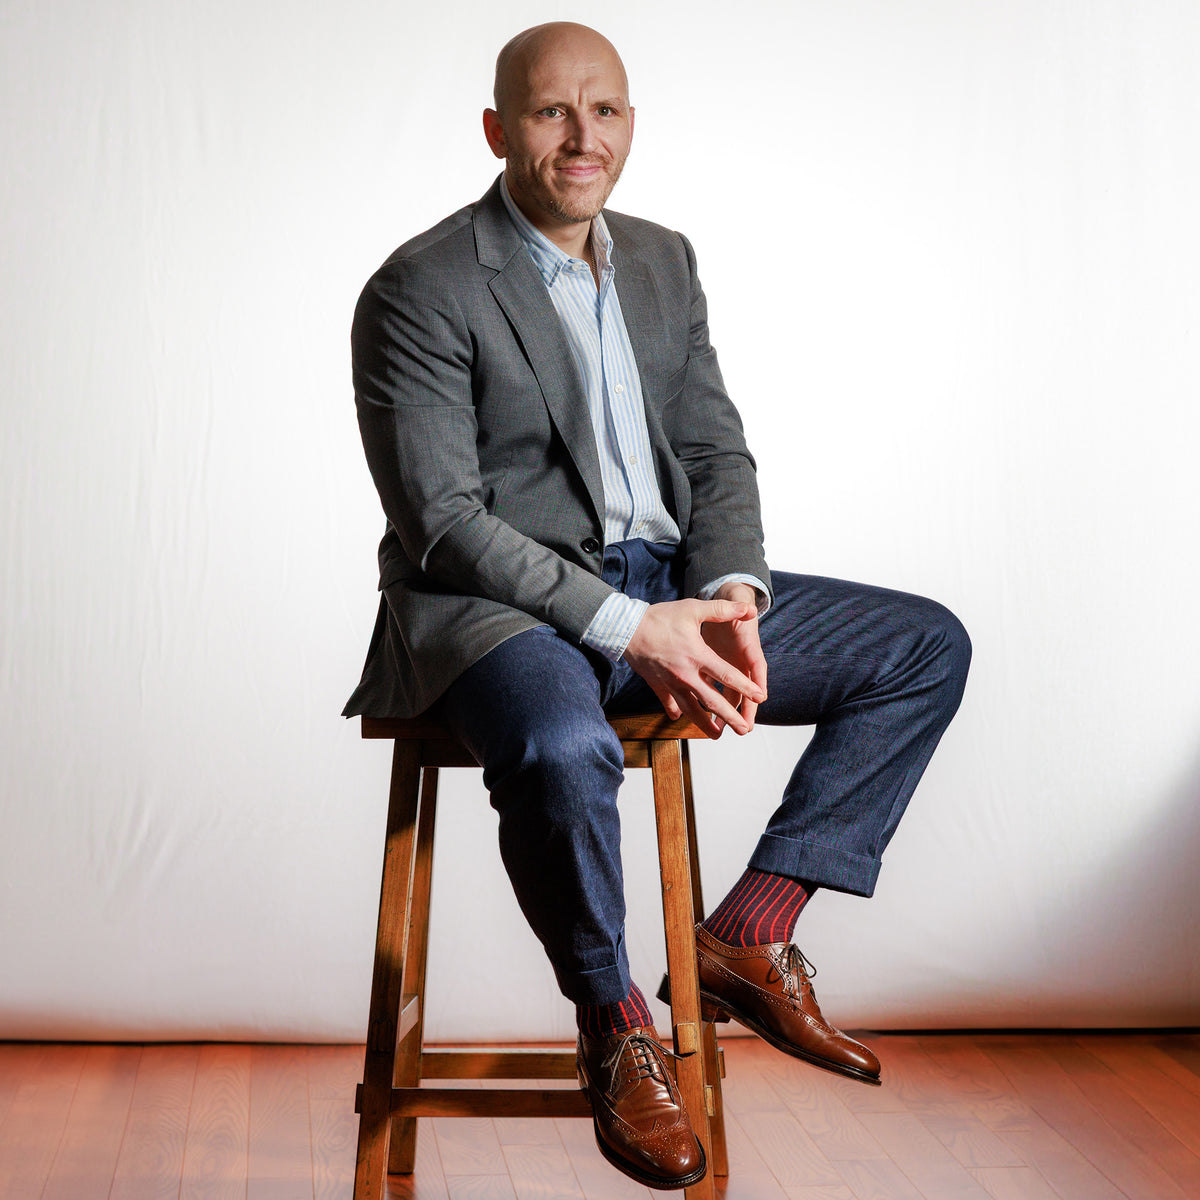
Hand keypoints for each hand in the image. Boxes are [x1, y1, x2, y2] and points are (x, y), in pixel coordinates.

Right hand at [622, 596, 766, 737]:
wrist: (626, 628)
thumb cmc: (660, 617)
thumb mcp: (693, 608)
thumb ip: (723, 609)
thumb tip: (750, 608)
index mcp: (698, 656)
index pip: (727, 676)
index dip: (746, 687)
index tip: (760, 697)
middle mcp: (685, 674)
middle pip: (712, 702)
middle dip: (730, 717)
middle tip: (744, 730)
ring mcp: (670, 683)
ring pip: (691, 710)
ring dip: (705, 724)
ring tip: (717, 734)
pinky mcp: (657, 685)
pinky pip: (668, 703)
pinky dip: (675, 712)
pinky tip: (679, 718)